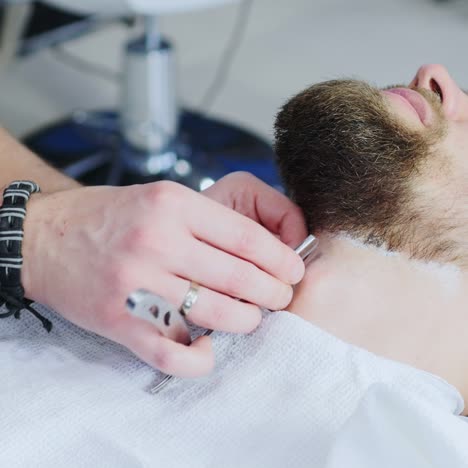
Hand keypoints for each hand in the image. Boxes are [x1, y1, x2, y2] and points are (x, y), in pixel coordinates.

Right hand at [21, 174, 305, 376]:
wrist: (47, 236)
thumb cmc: (113, 216)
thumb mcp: (163, 196)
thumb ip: (210, 219)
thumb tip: (263, 246)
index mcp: (174, 205)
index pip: (247, 237)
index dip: (281, 258)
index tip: (293, 270)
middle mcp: (157, 241)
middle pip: (239, 277)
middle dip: (274, 292)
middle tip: (282, 297)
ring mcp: (136, 284)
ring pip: (215, 315)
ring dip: (245, 321)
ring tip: (251, 318)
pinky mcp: (119, 321)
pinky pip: (172, 353)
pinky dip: (200, 358)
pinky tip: (209, 349)